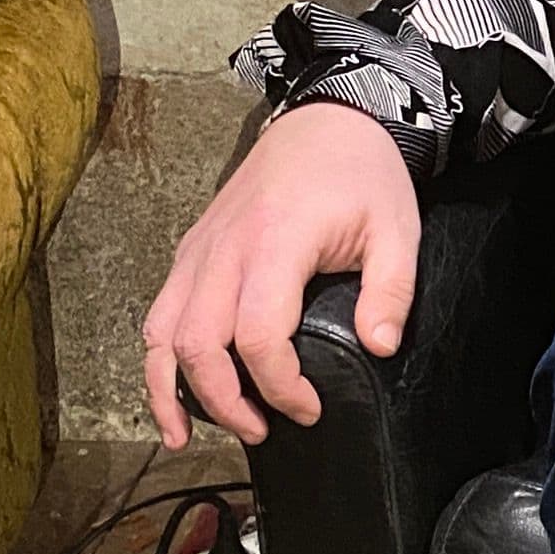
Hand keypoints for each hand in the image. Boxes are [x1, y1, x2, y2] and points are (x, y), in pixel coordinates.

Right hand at [141, 102, 421, 448]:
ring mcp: (201, 248)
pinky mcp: (191, 250)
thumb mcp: (397, 230)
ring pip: (162, 333)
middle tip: (260, 431)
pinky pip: (160, 313)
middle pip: (199, 343)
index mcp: (277, 240)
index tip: (309, 409)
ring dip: (171, 389)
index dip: (281, 386)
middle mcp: (226, 247)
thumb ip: (391, 292)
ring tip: (188, 435)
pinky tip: (172, 392)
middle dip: (222, 401)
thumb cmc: (362, 173)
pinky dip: (158, 358)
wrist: (327, 119)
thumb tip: (380, 347)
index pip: (260, 334)